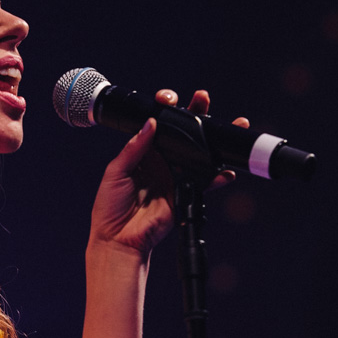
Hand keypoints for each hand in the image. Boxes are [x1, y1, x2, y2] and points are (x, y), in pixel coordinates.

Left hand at [88, 89, 248, 256]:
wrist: (118, 238)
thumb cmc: (110, 207)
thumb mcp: (116, 172)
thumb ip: (134, 148)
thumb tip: (150, 123)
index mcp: (142, 152)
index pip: (158, 125)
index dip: (165, 111)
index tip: (169, 100)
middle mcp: (160, 161)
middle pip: (181, 134)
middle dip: (194, 115)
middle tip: (202, 98)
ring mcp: (174, 176)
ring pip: (197, 154)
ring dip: (213, 140)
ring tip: (228, 125)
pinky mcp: (184, 194)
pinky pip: (204, 183)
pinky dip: (217, 176)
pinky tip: (226, 169)